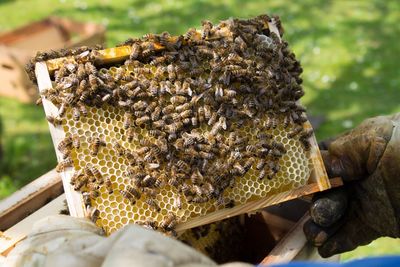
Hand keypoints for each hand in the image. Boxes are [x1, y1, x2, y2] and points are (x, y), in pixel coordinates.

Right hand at [303, 113, 399, 256]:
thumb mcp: (378, 138)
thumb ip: (345, 149)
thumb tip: (318, 167)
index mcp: (358, 148)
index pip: (323, 159)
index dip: (310, 172)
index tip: (302, 184)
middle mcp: (359, 175)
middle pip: (325, 190)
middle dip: (317, 202)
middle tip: (321, 213)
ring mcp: (367, 200)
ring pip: (334, 214)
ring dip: (320, 225)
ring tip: (316, 234)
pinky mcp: (378, 223)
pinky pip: (351, 234)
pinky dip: (335, 242)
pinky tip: (324, 246)